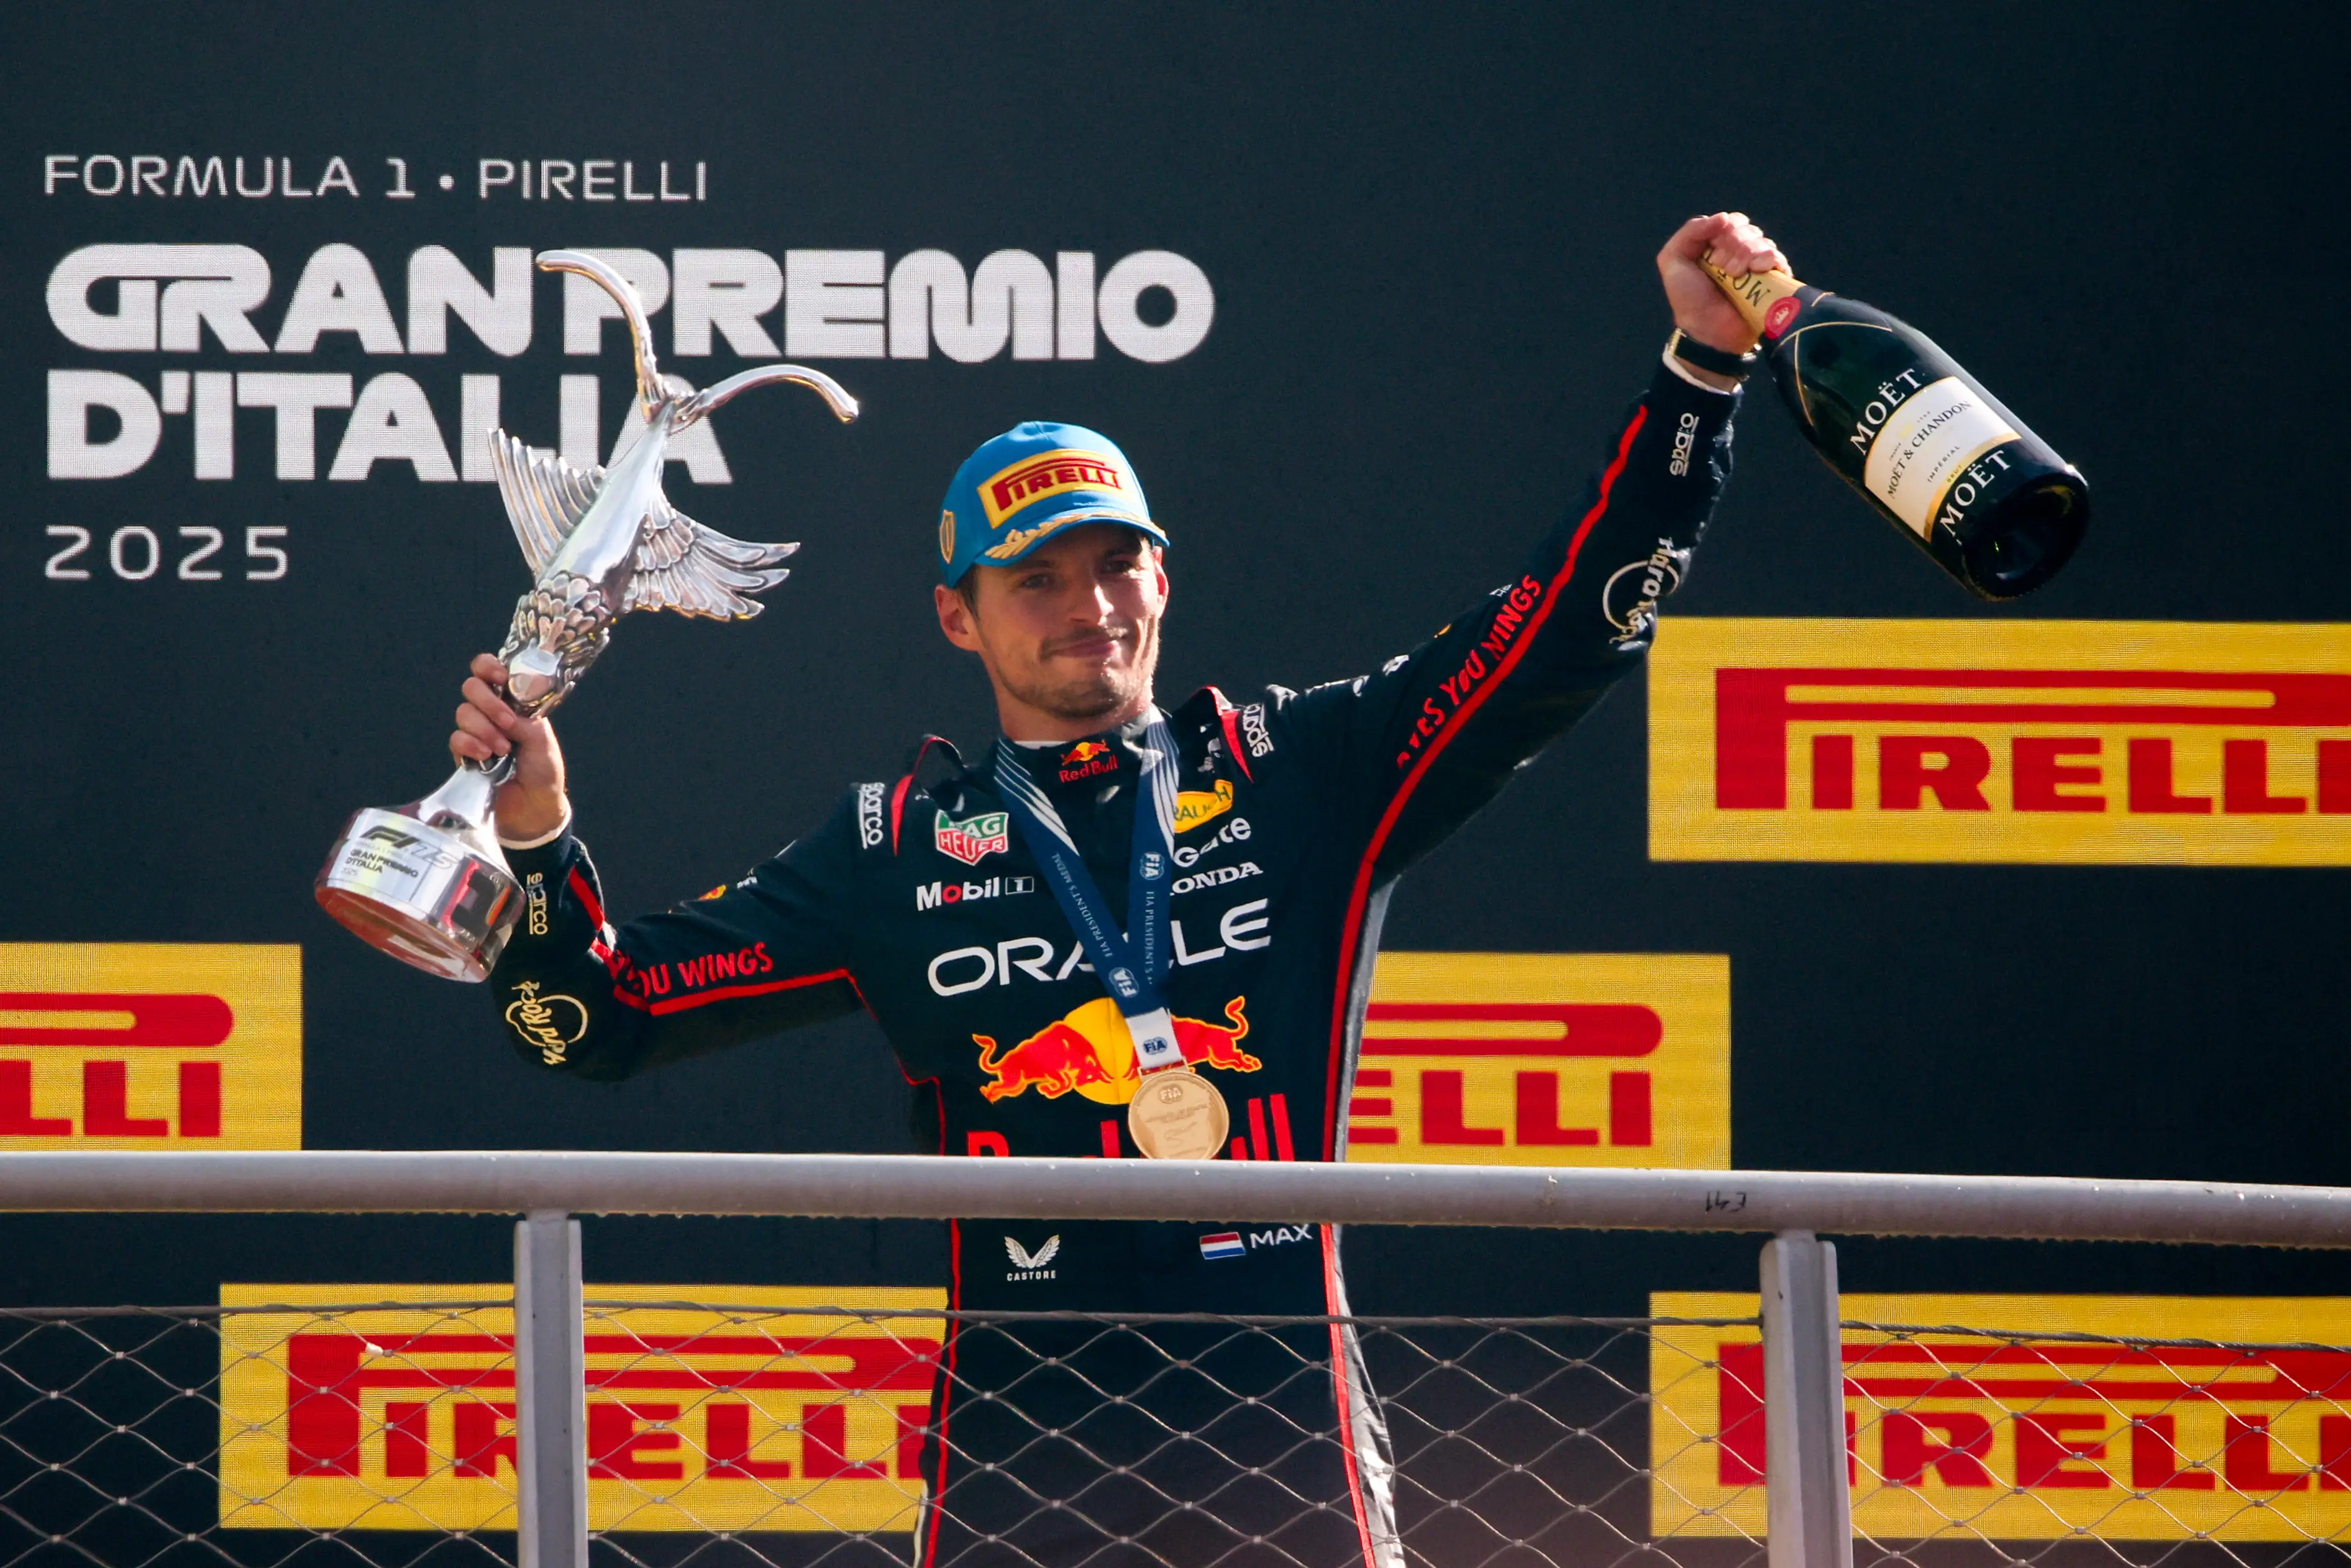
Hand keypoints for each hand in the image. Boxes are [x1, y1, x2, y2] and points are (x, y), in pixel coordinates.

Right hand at [450, 653, 569, 840]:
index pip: (490, 670)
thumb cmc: (543, 770)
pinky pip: (456, 738)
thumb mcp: (542, 739)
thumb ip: (524, 719)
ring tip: (502, 749)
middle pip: (471, 687)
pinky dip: (471, 744)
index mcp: (512, 700)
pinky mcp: (463, 753)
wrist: (534, 806)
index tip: (501, 679)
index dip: (489, 667)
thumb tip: (506, 710)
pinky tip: (486, 757)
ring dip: (484, 729)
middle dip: (488, 703)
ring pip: (463, 712)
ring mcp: (475, 731)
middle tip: (508, 723)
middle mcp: (491, 711)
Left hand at [1657, 211, 1789, 355]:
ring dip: (1746, 255)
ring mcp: (1758, 266)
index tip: (1712, 253)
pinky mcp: (1773, 280)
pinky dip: (1767, 259)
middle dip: (1734, 245)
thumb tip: (1724, 218)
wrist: (1707, 331)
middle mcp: (1740, 252)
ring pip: (1763, 242)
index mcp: (1718, 245)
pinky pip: (1777, 258)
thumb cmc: (1689, 299)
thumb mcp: (1673, 260)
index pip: (1732, 221)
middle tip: (1722, 269)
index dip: (1724, 231)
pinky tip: (1757, 270)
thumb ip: (1690, 231)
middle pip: (1748, 230)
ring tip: (1735, 276)